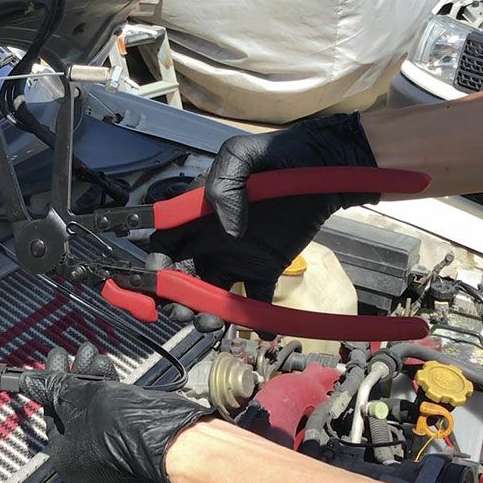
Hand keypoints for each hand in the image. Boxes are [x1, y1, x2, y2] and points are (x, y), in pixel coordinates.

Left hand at [19, 343, 213, 482]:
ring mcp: (109, 447)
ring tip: (90, 352)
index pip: (51, 413)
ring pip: (94, 405)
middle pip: (72, 408)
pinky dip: (107, 387)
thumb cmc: (117, 425)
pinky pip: (112, 409)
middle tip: (69, 353)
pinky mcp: (129, 435)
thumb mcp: (77, 398)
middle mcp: (85, 457)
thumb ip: (55, 387)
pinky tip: (105, 365)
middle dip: (72, 375)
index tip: (54, 361)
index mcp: (65, 457)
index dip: (49, 382)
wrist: (166, 436)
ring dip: (90, 376)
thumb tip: (31, 381)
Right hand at [150, 113, 378, 303]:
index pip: (164, 245)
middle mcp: (211, 240)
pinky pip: (255, 300)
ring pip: (211, 295)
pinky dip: (255, 320)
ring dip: (206, 314)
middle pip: (181, 279)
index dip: (154, 268)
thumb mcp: (243, 153)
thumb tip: (228, 230)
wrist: (327, 165)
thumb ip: (223, 184)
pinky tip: (260, 329)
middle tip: (185, 312)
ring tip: (214, 323)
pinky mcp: (266, 267)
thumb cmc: (281, 154)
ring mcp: (238, 256)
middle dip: (176, 301)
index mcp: (197, 214)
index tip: (157, 285)